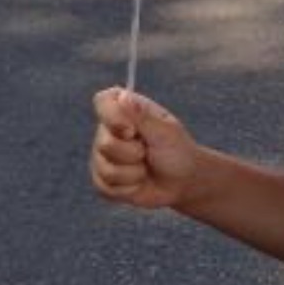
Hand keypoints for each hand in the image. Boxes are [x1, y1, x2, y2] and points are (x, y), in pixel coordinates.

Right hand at [90, 87, 202, 212]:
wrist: (182, 182)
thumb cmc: (176, 151)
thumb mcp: (165, 132)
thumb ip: (142, 117)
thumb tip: (123, 96)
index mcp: (125, 109)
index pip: (103, 102)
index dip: (112, 117)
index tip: (131, 130)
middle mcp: (108, 130)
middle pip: (104, 142)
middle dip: (132, 154)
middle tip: (148, 153)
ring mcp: (102, 155)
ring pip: (105, 169)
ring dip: (133, 174)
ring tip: (145, 168)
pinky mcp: (102, 179)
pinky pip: (105, 187)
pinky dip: (129, 188)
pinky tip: (139, 182)